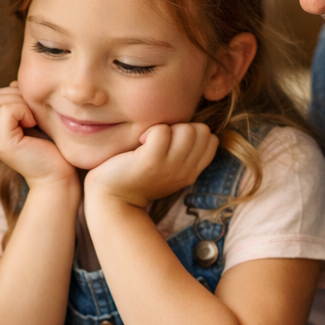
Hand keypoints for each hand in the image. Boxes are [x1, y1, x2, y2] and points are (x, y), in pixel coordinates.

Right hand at [0, 83, 77, 189]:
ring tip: (33, 119)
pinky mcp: (4, 144)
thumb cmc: (53, 151)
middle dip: (16, 96)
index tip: (33, 109)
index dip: (14, 94)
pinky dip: (22, 110)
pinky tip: (33, 123)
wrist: (58, 178)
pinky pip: (7, 110)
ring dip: (19, 102)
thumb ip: (23, 105)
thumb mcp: (35, 121)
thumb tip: (15, 83)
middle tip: (33, 113)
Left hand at [84, 123, 217, 207]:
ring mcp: (170, 167)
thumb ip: (182, 151)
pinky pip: (162, 131)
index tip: (172, 141)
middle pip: (202, 131)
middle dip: (181, 127)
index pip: (211, 139)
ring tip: (150, 141)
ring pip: (187, 129)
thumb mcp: (168, 167)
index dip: (193, 132)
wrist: (112, 199)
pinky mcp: (151, 162)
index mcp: (192, 171)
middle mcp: (185, 170)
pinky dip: (150, 131)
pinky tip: (139, 143)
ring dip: (167, 128)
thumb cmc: (137, 176)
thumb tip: (191, 125)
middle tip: (160, 140)